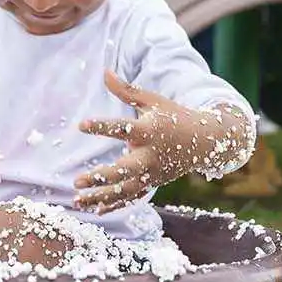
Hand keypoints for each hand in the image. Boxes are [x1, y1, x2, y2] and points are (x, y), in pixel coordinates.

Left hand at [74, 71, 251, 212]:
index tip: (81, 124)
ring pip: (125, 190)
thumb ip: (126, 90)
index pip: (123, 128)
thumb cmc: (174, 116)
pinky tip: (94, 210)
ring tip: (77, 199)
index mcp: (150, 130)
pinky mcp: (153, 183)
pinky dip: (115, 205)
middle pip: (125, 169)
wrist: (203, 142)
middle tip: (77, 180)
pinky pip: (132, 197)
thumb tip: (104, 72)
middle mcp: (151, 154)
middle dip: (101, 177)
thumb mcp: (152, 101)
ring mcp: (153, 172)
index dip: (102, 126)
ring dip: (101, 196)